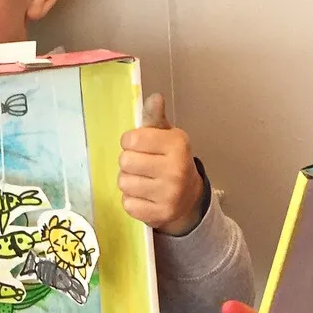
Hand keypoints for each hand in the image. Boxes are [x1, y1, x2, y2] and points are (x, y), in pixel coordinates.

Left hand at [119, 94, 203, 235]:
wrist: (189, 197)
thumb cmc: (172, 160)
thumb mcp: (167, 136)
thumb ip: (155, 117)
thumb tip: (154, 97)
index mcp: (177, 145)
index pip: (131, 139)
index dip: (130, 142)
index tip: (140, 147)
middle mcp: (176, 170)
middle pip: (125, 162)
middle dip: (129, 163)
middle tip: (142, 166)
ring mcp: (169, 195)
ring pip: (124, 183)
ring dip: (129, 182)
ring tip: (143, 181)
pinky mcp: (160, 215)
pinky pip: (127, 204)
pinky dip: (132, 201)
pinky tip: (145, 197)